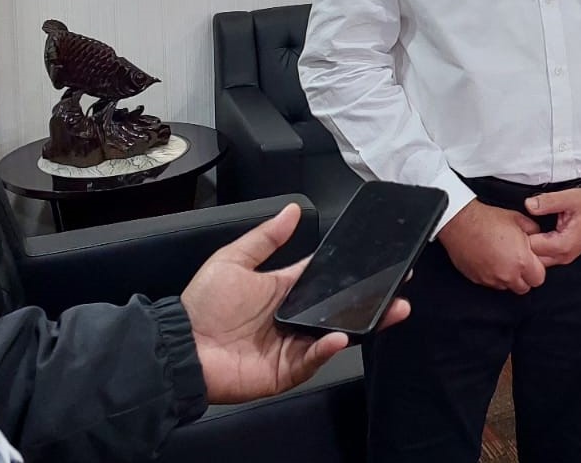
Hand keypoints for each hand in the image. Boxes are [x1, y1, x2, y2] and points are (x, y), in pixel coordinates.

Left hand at [180, 203, 409, 403]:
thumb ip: (266, 238)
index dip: (355, 272)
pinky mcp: (286, 370)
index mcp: (286, 291)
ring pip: (337, 334)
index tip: (382, 262)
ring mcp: (293, 345)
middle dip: (373, 301)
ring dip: (363, 324)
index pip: (328, 279)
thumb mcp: (233, 260)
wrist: (179, 346)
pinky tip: (338, 336)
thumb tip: (291, 210)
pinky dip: (327, 349)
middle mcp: (295, 318)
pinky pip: (313, 359)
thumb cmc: (201, 305)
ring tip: (389, 311)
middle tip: (400, 290)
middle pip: (341, 310)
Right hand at [438, 200, 546, 293]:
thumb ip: (534, 231)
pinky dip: (493, 276)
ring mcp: (491, 279)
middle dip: (524, 277)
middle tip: (519, 261)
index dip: (537, 269)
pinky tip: (490, 260)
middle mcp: (507, 274)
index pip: (539, 279)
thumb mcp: (518, 219)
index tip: (532, 261)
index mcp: (521, 261)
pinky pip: (491, 284)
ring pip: (507, 287)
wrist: (460, 222)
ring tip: (503, 259)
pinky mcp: (477, 279)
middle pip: (524, 288)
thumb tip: (538, 236)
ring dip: (508, 277)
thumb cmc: (487, 220)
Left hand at [525, 189, 580, 267]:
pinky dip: (537, 247)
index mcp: (563, 245)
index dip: (520, 236)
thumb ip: (548, 202)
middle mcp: (564, 255)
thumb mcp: (570, 197)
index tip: (517, 225)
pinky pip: (545, 256)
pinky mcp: (565, 253)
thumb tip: (528, 205)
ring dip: (530, 247)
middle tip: (518, 228)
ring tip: (526, 229)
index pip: (531, 248)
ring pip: (538, 260)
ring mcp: (565, 257)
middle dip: (522, 245)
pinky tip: (535, 233)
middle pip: (532, 259)